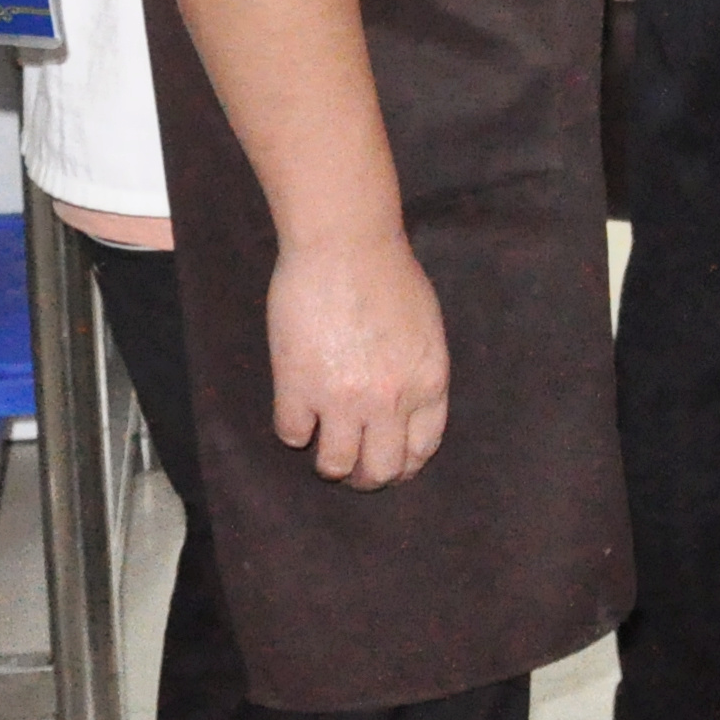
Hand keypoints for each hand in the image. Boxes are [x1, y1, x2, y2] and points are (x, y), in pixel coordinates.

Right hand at [266, 230, 448, 487]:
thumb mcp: (424, 327)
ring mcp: (343, 398)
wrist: (345, 244)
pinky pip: (292, 434)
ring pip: (334, 465)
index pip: (422, 449)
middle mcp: (390, 400)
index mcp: (427, 383)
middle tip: (351, 464)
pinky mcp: (298, 388)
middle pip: (380, 471)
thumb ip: (417, 372)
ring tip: (322, 441)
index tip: (389, 462)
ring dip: (328, 460)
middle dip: (366, 475)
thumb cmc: (388, 272)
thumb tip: (403, 407)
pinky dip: (294, 427)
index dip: (403, 464)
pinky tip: (296, 408)